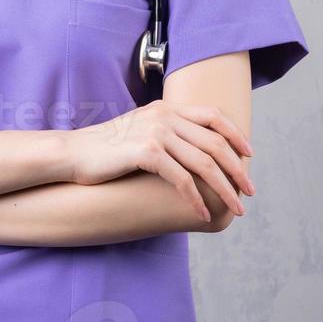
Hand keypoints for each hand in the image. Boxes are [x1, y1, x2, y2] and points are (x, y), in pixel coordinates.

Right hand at [68, 101, 253, 222]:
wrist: (72, 154)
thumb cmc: (105, 151)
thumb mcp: (140, 132)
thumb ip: (167, 134)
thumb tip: (194, 153)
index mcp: (165, 108)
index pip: (213, 114)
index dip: (235, 134)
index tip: (249, 155)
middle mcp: (164, 115)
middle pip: (214, 141)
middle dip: (237, 169)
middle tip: (249, 191)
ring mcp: (155, 132)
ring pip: (203, 162)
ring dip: (224, 189)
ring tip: (236, 209)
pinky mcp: (145, 151)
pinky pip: (181, 178)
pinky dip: (195, 198)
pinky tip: (202, 214)